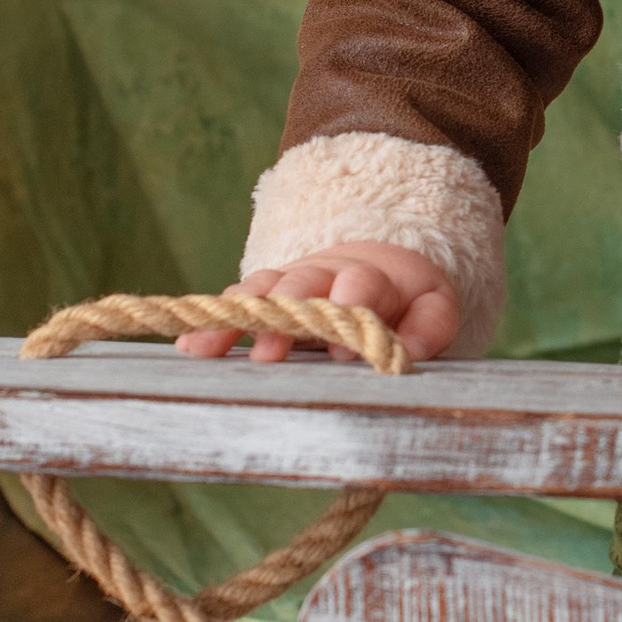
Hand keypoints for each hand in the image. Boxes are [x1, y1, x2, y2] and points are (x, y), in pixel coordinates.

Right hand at [176, 245, 461, 365]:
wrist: (380, 267)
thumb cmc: (408, 300)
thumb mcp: (434, 308)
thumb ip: (427, 328)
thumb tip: (406, 354)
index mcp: (372, 276)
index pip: (359, 284)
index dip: (348, 308)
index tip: (341, 346)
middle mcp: (325, 273)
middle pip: (300, 284)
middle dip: (283, 315)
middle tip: (269, 354)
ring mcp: (290, 283)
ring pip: (259, 291)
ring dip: (236, 318)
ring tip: (207, 348)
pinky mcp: (267, 298)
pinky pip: (236, 305)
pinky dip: (213, 325)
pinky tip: (188, 347)